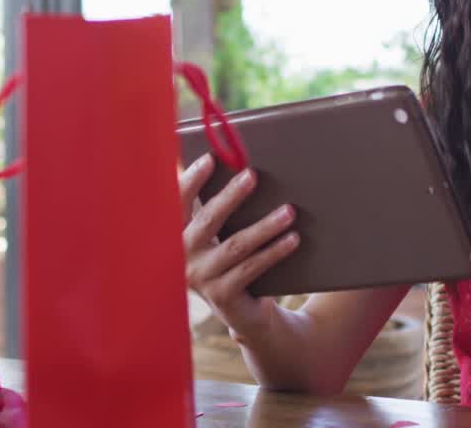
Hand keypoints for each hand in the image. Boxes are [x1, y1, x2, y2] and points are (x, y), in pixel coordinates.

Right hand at [180, 155, 300, 340]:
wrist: (247, 312)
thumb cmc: (235, 261)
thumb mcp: (224, 235)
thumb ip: (224, 209)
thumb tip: (247, 170)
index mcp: (179, 235)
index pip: (177, 203)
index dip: (191, 180)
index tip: (210, 159)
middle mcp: (183, 257)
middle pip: (208, 220)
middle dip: (231, 196)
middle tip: (253, 175)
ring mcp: (201, 278)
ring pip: (235, 245)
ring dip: (264, 226)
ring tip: (288, 211)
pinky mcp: (222, 296)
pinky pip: (252, 268)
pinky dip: (274, 252)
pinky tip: (293, 239)